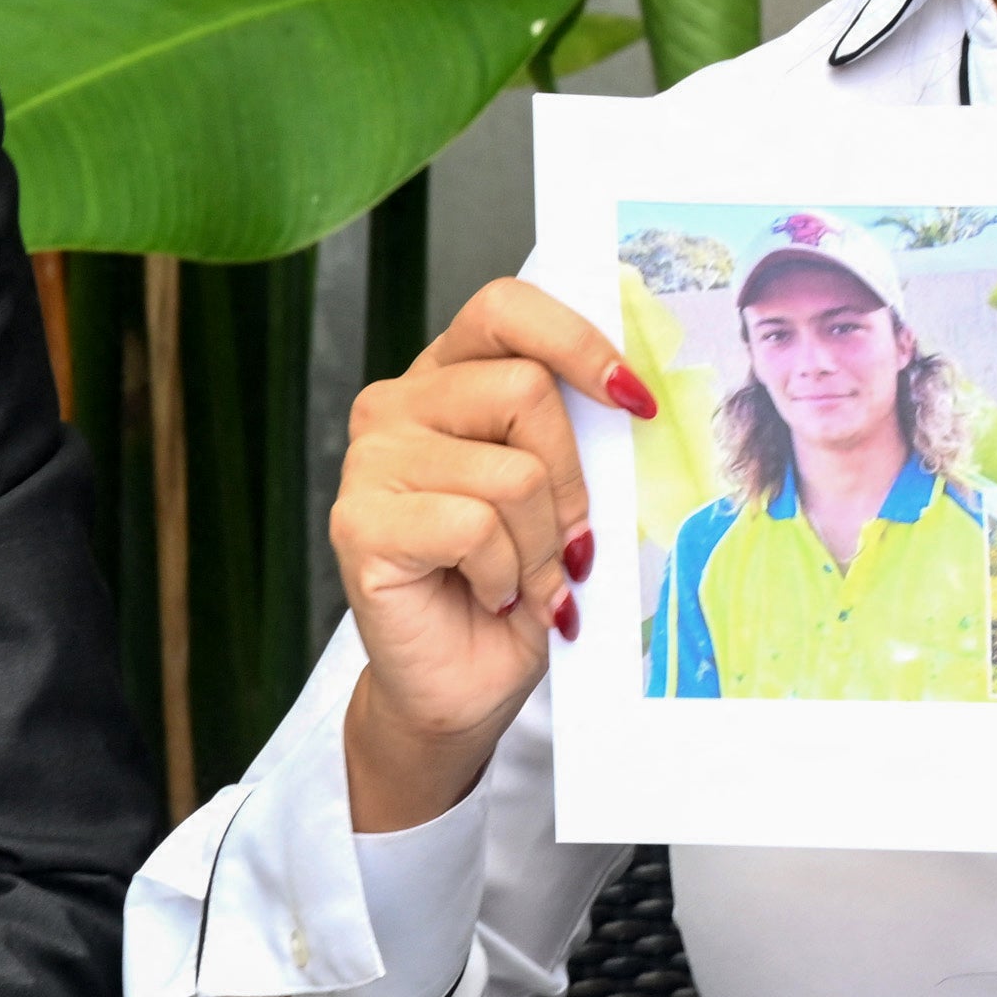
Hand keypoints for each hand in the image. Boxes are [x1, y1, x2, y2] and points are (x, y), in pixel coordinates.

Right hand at [335, 275, 651, 832]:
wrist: (460, 687)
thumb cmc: (516, 589)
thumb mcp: (563, 497)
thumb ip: (579, 438)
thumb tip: (636, 396)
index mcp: (451, 378)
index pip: (507, 309)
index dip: (579, 343)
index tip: (634, 399)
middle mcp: (399, 404)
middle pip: (526, 390)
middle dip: (573, 482)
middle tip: (570, 543)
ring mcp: (370, 460)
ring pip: (512, 471)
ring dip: (541, 544)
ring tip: (525, 581)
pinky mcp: (360, 522)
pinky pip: (474, 526)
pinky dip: (505, 576)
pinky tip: (490, 596)